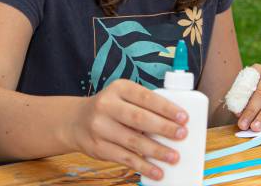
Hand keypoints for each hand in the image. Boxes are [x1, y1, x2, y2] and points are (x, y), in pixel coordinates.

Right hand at [69, 79, 187, 180]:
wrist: (76, 121)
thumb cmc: (111, 107)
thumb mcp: (124, 96)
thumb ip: (145, 105)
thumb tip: (176, 122)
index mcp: (119, 88)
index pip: (146, 97)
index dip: (166, 108)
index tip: (184, 118)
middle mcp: (107, 106)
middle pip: (139, 119)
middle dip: (164, 128)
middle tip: (182, 135)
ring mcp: (100, 127)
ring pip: (133, 141)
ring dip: (156, 151)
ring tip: (174, 157)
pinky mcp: (98, 148)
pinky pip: (125, 158)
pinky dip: (143, 166)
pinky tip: (157, 171)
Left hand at [236, 64, 260, 131]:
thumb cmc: (254, 96)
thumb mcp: (244, 95)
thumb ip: (240, 101)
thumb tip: (239, 113)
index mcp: (259, 69)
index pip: (250, 83)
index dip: (243, 100)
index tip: (238, 115)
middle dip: (253, 110)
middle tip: (245, 125)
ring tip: (256, 127)